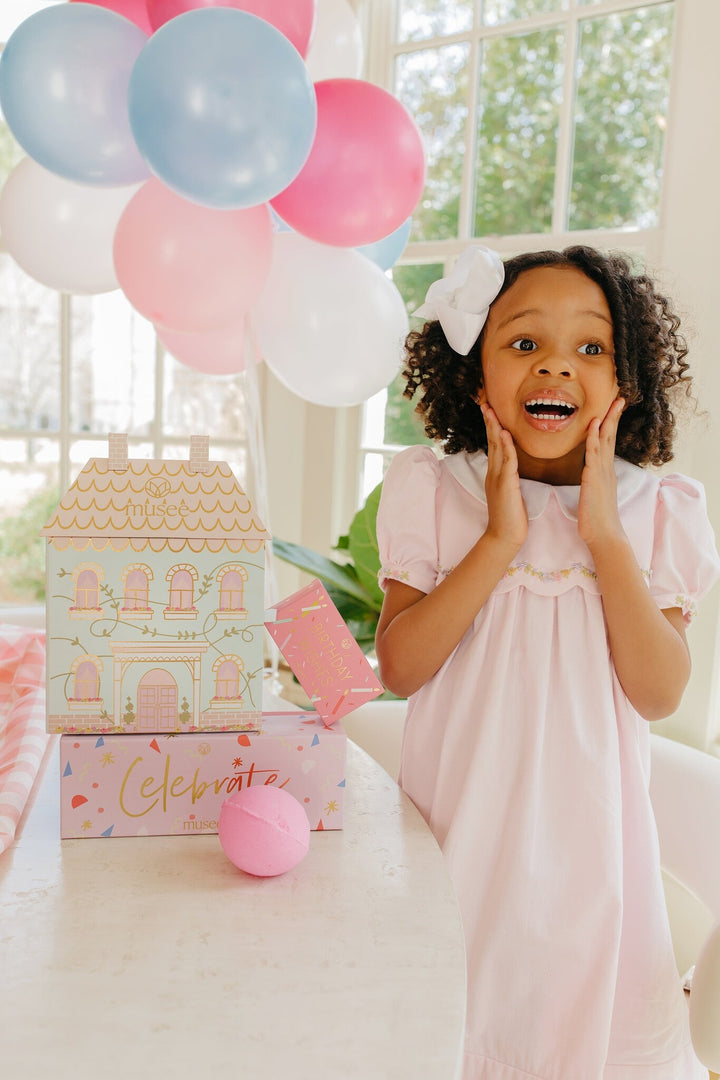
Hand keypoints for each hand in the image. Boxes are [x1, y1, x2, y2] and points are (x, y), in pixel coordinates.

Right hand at [482, 404, 527, 550]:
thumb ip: (510, 479)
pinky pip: (506, 461)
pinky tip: (505, 433)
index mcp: (495, 473)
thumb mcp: (510, 493)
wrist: (504, 537)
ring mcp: (497, 478)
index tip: (490, 411)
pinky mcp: (505, 485)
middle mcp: (493, 472)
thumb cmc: (510, 518)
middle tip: (484, 403)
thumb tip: (513, 469)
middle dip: (488, 421)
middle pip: (491, 441)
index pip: (494, 445)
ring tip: (490, 410)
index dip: (492, 427)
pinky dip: (505, 446)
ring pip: (496, 447)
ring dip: (494, 427)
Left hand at [578, 397, 625, 548]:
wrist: (604, 536)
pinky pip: (593, 453)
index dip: (611, 425)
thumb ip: (595, 482)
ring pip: (605, 441)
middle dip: (614, 416)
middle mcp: (606, 469)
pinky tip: (594, 424)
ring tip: (612, 403)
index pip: (609, 442)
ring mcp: (602, 473)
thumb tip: (592, 474)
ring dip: (607, 420)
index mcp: (606, 472)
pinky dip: (594, 437)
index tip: (614, 409)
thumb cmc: (597, 519)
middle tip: (619, 398)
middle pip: (611, 436)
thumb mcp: (596, 495)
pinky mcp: (594, 479)